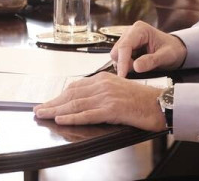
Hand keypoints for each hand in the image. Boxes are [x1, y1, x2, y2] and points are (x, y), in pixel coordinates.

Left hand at [33, 72, 165, 129]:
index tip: (48, 102)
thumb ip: (101, 92)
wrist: (160, 104)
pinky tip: (61, 119)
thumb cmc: (141, 100)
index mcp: (103, 78)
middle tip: (38, 109)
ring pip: (75, 104)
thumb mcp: (118, 90)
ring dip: (56, 110)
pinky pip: (87, 114)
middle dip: (52, 103)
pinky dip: (72, 117)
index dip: (59, 96)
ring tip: (43, 114)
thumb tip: (84, 101)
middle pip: (71, 95)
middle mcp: (103, 85)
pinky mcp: (112, 109)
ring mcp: (107, 97)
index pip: (75, 87)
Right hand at [111, 21, 186, 77]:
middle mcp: (130, 32)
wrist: (176, 49)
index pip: (125, 46)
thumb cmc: (173, 49)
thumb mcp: (166, 56)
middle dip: (124, 63)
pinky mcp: (127, 47)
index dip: (122, 61)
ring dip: (126, 65)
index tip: (123, 75)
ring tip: (142, 66)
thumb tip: (136, 67)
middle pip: (117, 50)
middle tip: (139, 70)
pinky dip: (127, 65)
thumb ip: (151, 61)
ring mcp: (127, 39)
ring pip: (117, 55)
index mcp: (140, 29)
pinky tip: (139, 65)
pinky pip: (120, 58)